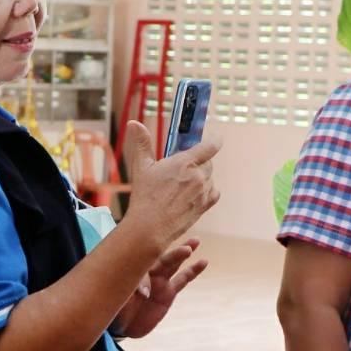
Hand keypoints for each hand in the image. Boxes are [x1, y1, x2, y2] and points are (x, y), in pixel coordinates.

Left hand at [114, 238, 207, 338]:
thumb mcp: (118, 298)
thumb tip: (145, 292)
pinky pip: (183, 279)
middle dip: (173, 253)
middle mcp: (148, 270)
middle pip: (161, 256)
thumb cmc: (115, 307)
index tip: (155, 265)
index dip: (147, 261)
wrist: (122, 325)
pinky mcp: (169, 292)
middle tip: (186, 249)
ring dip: (183, 252)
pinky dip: (193, 270)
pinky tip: (203, 262)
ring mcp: (160, 280)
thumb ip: (129, 292)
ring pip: (174, 263)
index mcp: (132, 267)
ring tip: (195, 242)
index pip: (142, 258)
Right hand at [119, 121, 220, 252]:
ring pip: (209, 177)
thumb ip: (142, 143)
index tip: (215, 138)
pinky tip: (192, 194)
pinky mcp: (205, 205)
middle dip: (198, 162)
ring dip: (201, 177)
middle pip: (208, 162)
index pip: (211, 145)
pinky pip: (213, 192)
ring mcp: (204, 191)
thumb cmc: (145, 196)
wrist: (150, 227)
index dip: (215, 140)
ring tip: (182, 185)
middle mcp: (198, 175)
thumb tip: (134, 123)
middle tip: (182, 168)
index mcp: (185, 162)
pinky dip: (206, 191)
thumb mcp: (141, 167)